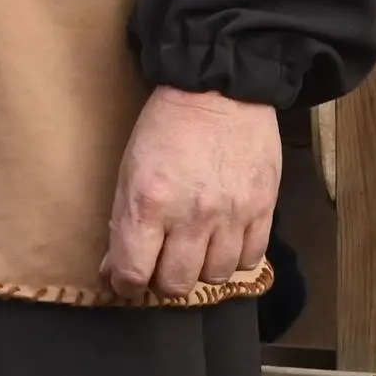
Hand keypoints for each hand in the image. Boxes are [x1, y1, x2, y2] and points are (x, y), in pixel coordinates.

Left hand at [100, 86, 280, 301]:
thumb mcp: (129, 169)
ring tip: (195, 252)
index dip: (127, 285)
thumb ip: (123, 221)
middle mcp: (191, 216)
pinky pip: (251, 259)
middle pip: (177, 284)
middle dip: (163, 282)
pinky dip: (235, 259)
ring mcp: (231, 215)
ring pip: (216, 277)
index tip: (128, 281)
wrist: (219, 91)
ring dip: (201, 271)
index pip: (134, 271)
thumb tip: (113, 268)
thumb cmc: (166, 127)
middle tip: (162, 265)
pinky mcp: (262, 209)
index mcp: (149, 204)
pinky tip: (225, 244)